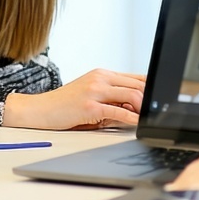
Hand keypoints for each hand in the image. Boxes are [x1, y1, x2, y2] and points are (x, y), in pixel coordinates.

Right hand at [2, 68, 145, 129]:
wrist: (40, 110)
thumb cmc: (64, 106)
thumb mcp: (90, 95)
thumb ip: (112, 98)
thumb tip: (135, 107)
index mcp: (102, 74)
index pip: (136, 77)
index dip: (151, 88)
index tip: (158, 99)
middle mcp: (100, 78)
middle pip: (138, 84)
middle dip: (150, 99)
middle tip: (154, 112)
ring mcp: (95, 90)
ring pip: (132, 95)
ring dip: (143, 108)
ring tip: (145, 118)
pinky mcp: (90, 106)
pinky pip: (118, 112)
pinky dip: (132, 119)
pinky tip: (137, 124)